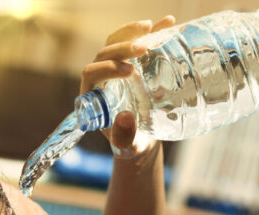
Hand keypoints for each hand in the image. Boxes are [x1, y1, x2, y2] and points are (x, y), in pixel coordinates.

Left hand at [80, 17, 175, 157]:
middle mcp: (100, 78)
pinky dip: (150, 31)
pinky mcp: (131, 62)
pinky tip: (167, 23)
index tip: (129, 72)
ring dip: (132, 32)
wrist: (142, 139)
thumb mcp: (128, 146)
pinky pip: (134, 41)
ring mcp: (114, 68)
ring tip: (152, 27)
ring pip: (116, 42)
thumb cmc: (130, 144)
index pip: (90, 74)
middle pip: (103, 54)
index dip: (106, 69)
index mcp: (93, 96)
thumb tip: (124, 117)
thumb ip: (124, 137)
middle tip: (143, 49)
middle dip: (122, 48)